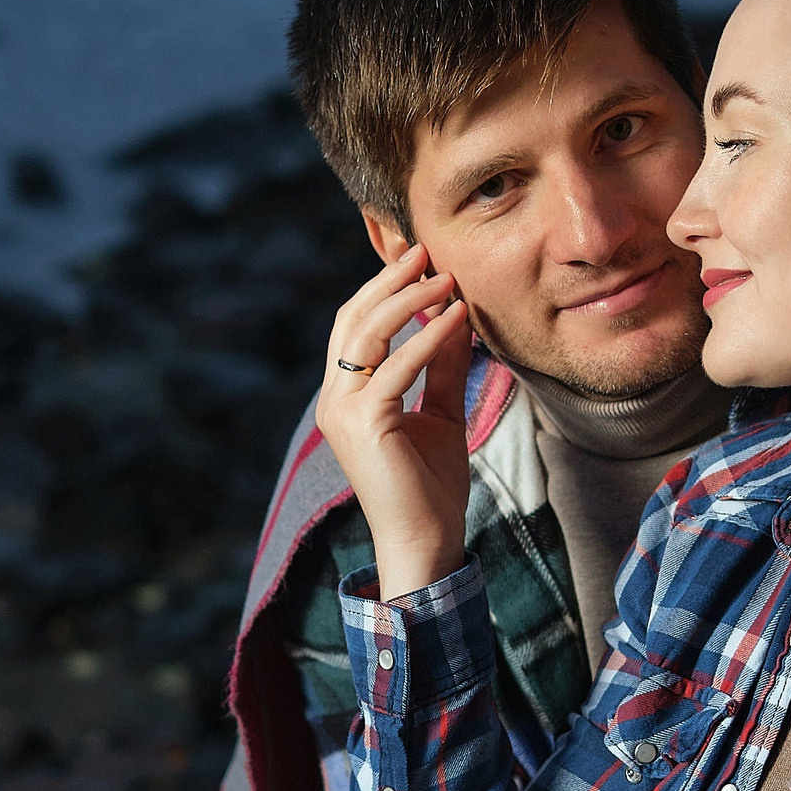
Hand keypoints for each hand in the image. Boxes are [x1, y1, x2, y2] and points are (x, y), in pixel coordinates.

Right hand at [313, 248, 473, 600]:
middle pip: (353, 320)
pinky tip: (455, 317)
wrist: (426, 540)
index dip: (383, 289)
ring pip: (368, 334)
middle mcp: (335, 400)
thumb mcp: (441, 413)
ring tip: (445, 277)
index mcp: (345, 397)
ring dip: (409, 299)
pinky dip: (427, 336)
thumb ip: (441, 367)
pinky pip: (396, 365)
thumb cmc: (431, 486)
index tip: (422, 261)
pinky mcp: (364, 423)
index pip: (355, 327)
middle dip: (390, 281)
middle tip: (427, 251)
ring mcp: (343, 411)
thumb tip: (455, 318)